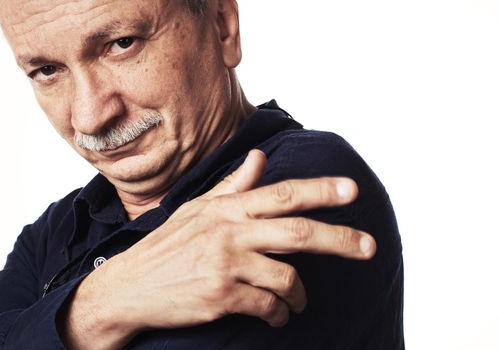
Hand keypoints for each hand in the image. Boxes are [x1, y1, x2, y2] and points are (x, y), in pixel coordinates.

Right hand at [60, 150, 375, 348]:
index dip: (321, 190)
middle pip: (298, 231)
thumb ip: (233, 185)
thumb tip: (260, 158)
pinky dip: (280, 313)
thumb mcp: (198, 209)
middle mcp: (230, 231)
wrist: (128, 288)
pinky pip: (268, 305)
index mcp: (228, 207)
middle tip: (370, 247)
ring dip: (300, 294)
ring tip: (298, 301)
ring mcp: (225, 263)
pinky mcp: (221, 295)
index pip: (283, 193)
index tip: (353, 189)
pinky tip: (278, 315)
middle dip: (341, 239)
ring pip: (288, 277)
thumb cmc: (167, 246)